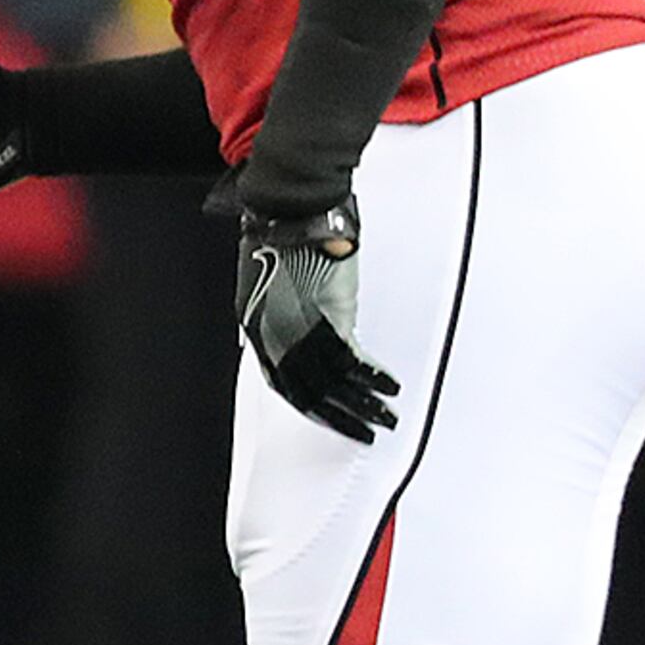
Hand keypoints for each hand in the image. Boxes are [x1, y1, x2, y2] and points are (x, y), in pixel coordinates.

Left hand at [236, 195, 399, 442]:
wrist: (291, 212)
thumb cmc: (280, 238)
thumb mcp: (267, 285)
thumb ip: (280, 314)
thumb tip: (299, 336)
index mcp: (256, 328)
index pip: (281, 383)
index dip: (307, 405)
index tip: (328, 418)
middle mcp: (273, 336)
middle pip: (307, 392)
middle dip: (339, 417)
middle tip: (363, 433)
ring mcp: (300, 330)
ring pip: (333, 383)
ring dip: (363, 405)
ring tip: (386, 417)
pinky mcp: (328, 318)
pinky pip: (351, 360)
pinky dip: (373, 378)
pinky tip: (389, 388)